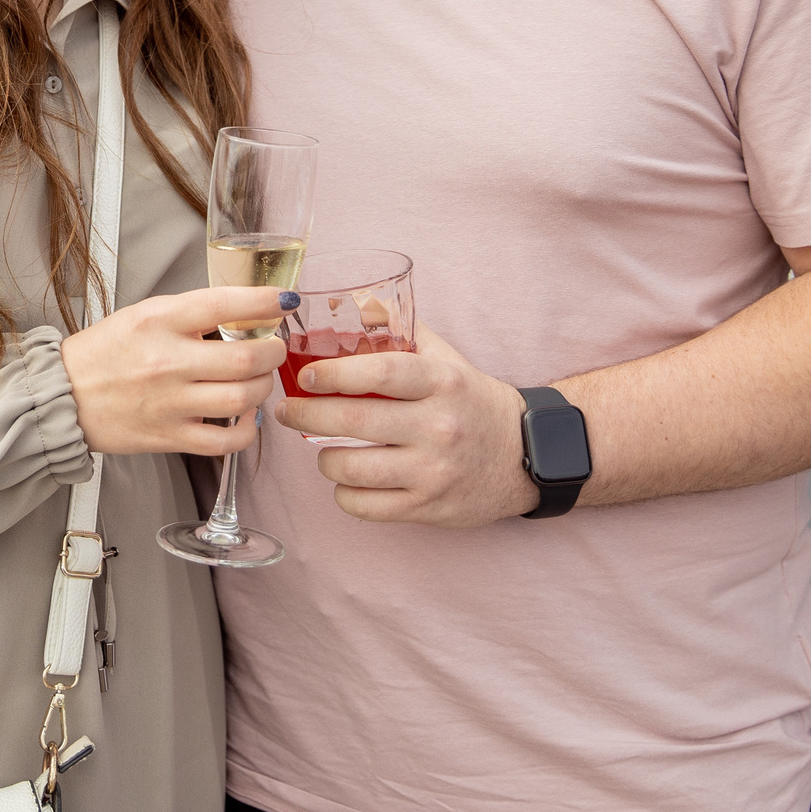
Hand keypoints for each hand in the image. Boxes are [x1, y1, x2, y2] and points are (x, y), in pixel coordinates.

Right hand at [62, 288, 284, 456]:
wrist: (62, 396)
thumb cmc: (104, 353)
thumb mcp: (143, 315)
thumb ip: (190, 314)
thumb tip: (244, 312)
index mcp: (159, 320)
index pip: (224, 304)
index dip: (265, 300)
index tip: (284, 301)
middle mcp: (167, 360)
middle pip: (246, 357)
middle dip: (274, 351)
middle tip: (274, 347)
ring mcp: (170, 403)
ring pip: (242, 397)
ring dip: (264, 387)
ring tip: (258, 380)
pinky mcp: (169, 437)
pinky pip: (226, 440)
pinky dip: (248, 429)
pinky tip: (245, 416)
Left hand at [275, 322, 535, 526]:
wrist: (525, 455)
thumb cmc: (471, 400)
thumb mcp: (446, 359)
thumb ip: (400, 331)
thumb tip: (351, 304)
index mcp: (442, 382)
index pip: (381, 373)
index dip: (334, 374)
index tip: (304, 376)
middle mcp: (439, 426)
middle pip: (353, 421)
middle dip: (305, 415)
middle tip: (286, 410)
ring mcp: (433, 471)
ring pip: (351, 469)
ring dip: (323, 458)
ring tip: (321, 448)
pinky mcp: (428, 507)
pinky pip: (364, 505)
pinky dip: (344, 492)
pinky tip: (347, 479)